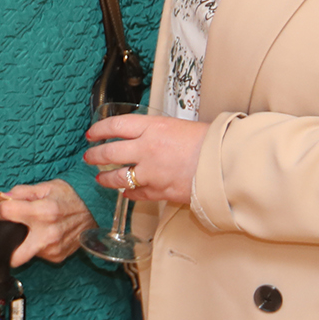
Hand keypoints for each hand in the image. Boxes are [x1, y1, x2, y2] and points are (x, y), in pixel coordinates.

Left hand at [0, 181, 94, 265]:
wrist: (95, 212)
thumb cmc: (70, 198)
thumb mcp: (47, 186)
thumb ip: (21, 191)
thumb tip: (1, 198)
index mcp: (43, 211)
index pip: (6, 213)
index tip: (2, 210)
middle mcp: (47, 234)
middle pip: (13, 255)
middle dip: (5, 246)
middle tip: (8, 233)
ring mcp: (52, 249)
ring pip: (24, 253)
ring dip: (23, 242)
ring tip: (32, 229)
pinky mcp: (57, 257)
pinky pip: (38, 254)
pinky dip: (36, 245)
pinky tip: (44, 235)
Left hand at [83, 113, 208, 205]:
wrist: (228, 164)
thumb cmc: (211, 142)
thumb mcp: (180, 126)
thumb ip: (158, 131)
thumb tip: (147, 135)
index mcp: (152, 127)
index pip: (115, 126)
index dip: (99, 129)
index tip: (92, 133)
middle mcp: (146, 149)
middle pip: (110, 152)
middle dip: (95, 155)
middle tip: (90, 156)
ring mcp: (151, 173)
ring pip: (118, 177)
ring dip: (106, 178)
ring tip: (100, 178)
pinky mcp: (160, 192)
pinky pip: (137, 193)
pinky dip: (129, 193)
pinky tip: (125, 192)